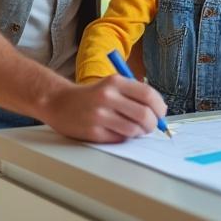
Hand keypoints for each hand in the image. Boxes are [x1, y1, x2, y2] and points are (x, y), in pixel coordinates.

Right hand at [39, 75, 166, 142]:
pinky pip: (119, 138)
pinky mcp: (93, 132)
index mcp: (115, 82)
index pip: (148, 95)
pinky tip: (118, 132)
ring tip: (135, 130)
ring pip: (134, 129)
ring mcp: (99, 116)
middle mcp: (107, 97)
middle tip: (151, 126)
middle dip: (153, 124)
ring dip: (140, 133)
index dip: (160, 107)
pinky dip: (124, 137)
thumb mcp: (111, 85)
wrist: (58, 103)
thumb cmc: (91, 96)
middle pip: (144, 114)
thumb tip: (159, 111)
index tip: (161, 113)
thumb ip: (134, 94)